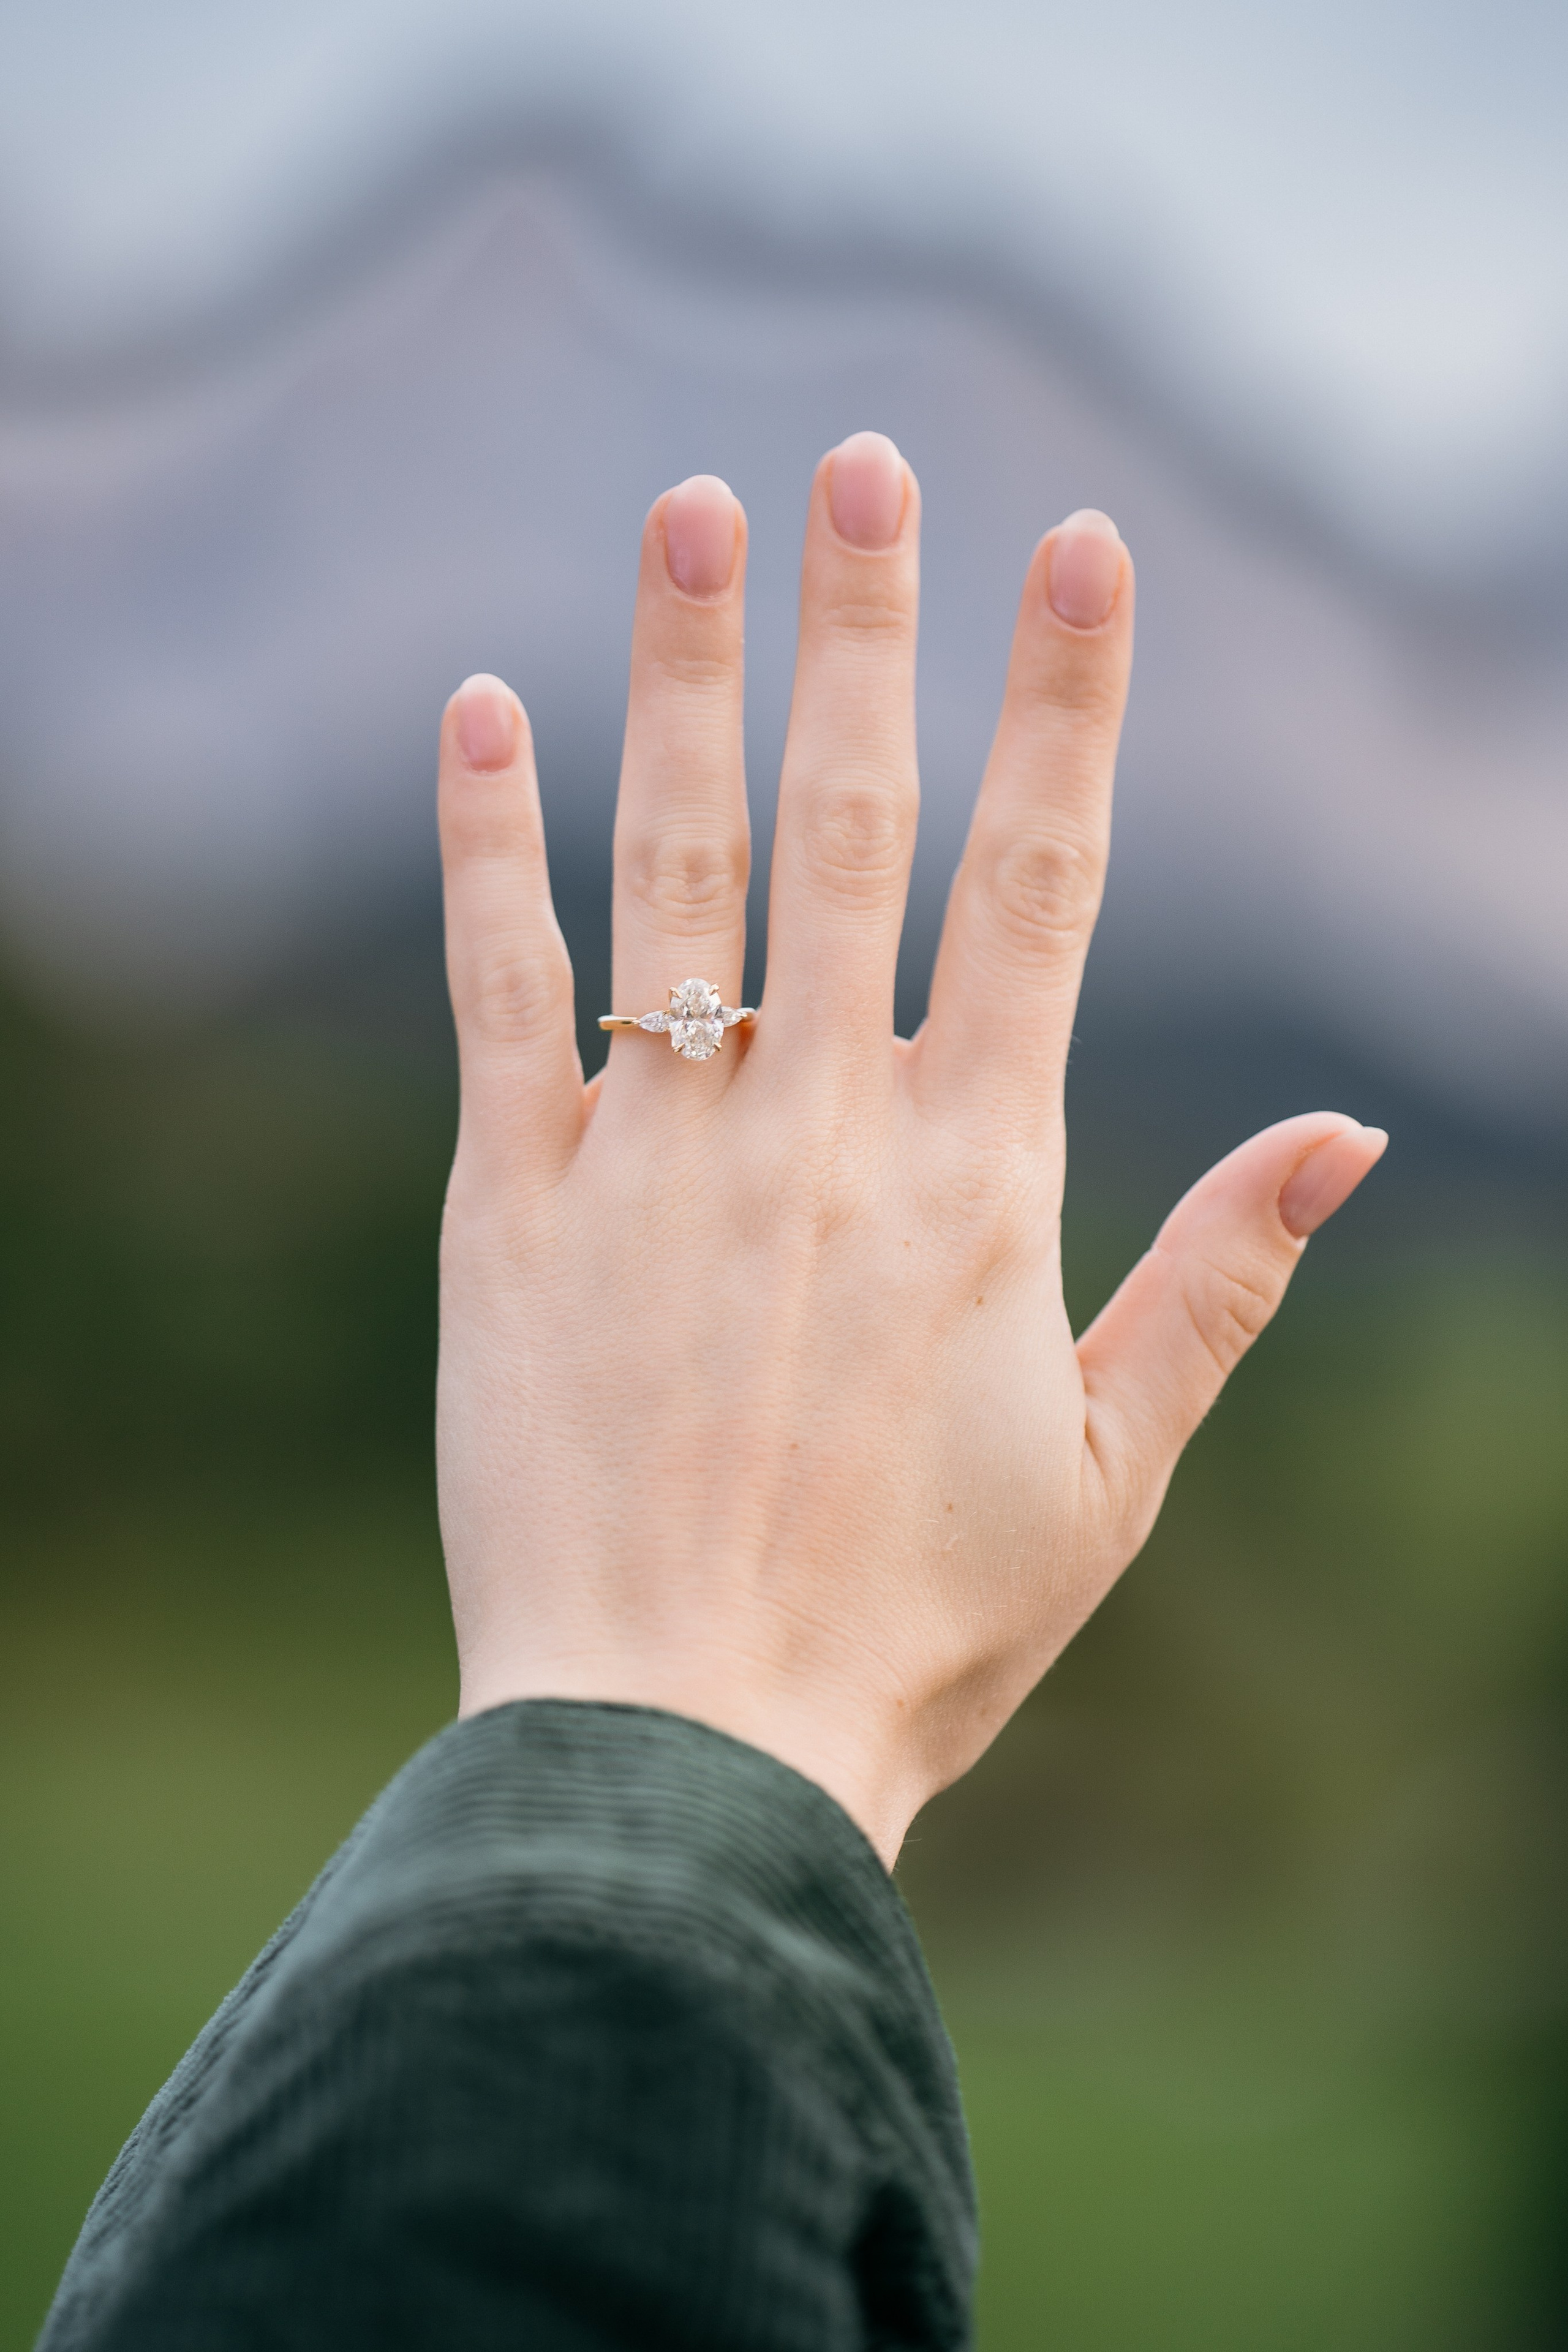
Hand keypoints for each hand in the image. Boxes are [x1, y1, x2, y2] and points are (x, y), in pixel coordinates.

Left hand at [434, 434, 1384, 1864]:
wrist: (690, 1748)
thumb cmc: (918, 1623)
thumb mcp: (1111, 1464)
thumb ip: (1220, 1275)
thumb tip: (1344, 1131)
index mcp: (982, 1176)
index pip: (1044, 881)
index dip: (1069, 702)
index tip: (1079, 546)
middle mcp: (822, 1129)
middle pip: (853, 822)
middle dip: (868, 627)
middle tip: (865, 459)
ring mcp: (660, 1158)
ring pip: (678, 865)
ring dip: (685, 676)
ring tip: (689, 511)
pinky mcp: (517, 1210)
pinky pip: (503, 991)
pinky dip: (488, 846)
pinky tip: (478, 710)